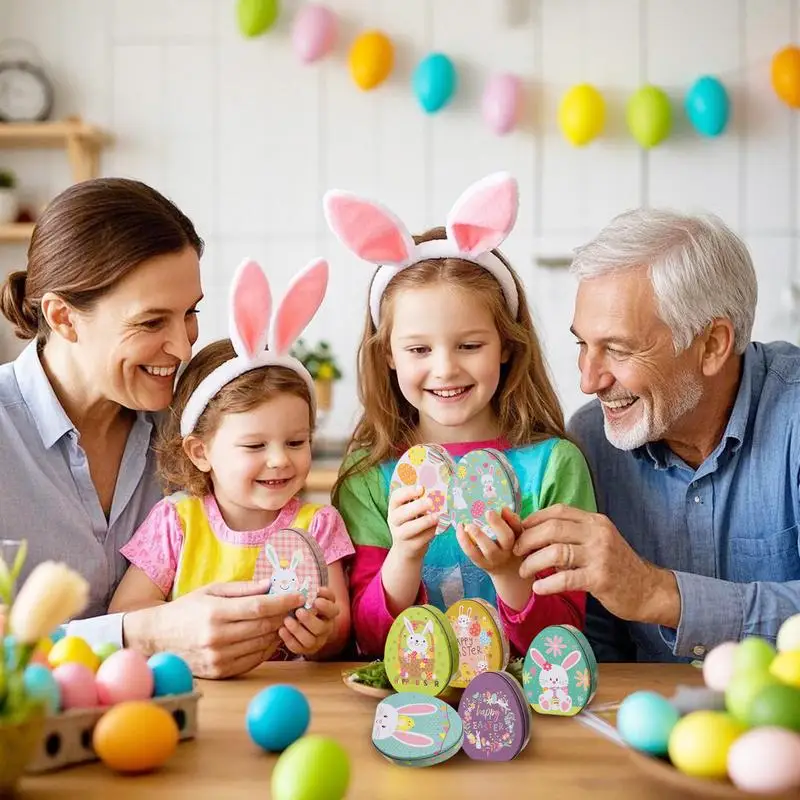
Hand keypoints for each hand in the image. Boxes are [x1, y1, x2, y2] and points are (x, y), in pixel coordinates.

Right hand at [122, 580, 304, 678]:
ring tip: (285, 619)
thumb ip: (243, 589)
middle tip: (296, 606)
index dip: (283, 601)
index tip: (299, 595)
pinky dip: (267, 648)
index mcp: (215, 613)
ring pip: (262, 644)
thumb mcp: (211, 591)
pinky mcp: (220, 672)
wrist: (157, 638)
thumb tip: (271, 584)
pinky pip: (254, 660)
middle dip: (284, 615)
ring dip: (278, 631)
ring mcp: (219, 658)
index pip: (259, 607)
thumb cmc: (187, 609)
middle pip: (264, 626)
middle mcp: (217, 637)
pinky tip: (270, 636)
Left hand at [279, 587, 339, 656]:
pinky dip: (289, 639)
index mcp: (328, 611)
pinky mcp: (306, 649)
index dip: (326, 605)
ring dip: (298, 630)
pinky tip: (281, 630)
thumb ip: (304, 590)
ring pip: (311, 640)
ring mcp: (317, 639)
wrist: (295, 621)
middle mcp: (326, 626)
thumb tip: (296, 586)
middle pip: (323, 627)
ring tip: (287, 620)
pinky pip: (299, 648)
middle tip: (299, 611)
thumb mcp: (304, 594)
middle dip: (310, 620)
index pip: (333, 608)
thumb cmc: (300, 603)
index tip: (316, 600)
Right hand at [388, 485, 439, 559]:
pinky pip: (420, 539)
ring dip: (424, 522)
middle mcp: (394, 520)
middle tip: (431, 502)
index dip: (407, 492)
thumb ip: (420, 501)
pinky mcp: (410, 546)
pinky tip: (441, 526)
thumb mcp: (411, 511)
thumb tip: (437, 492)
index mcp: (394, 508)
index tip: (421, 488)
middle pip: (401, 513)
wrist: (406, 549)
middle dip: (417, 506)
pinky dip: (432, 532)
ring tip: (437, 517)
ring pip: (409, 528)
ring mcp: (400, 535)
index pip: (395, 497)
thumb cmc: (412, 523)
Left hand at [456, 510, 518, 575]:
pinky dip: (463, 540)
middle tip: (488, 512)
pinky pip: (471, 553)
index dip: (511, 518)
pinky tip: (460, 527)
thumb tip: (504, 509)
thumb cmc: (510, 545)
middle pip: (506, 538)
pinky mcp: (480, 562)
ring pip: (488, 549)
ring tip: (469, 524)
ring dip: (478, 535)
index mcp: (517, 541)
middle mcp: (507, 551)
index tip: (503, 508)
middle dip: (497, 524)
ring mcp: (493, 559)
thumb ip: (512, 521)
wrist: (506, 568)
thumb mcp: (516, 534)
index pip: (518, 529)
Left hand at [511, 504, 679, 625]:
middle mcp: (598, 534)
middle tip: (516, 551)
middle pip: (553, 529)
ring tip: (524, 571)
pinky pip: (566, 578)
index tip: (520, 530)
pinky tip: (538, 588)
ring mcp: (600, 556)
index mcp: (595, 521)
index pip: (559, 511)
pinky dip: (547, 583)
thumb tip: (536, 533)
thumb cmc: (616, 565)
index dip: (534, 519)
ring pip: (556, 553)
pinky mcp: (600, 578)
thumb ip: (573, 535)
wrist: (647, 590)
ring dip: (533, 562)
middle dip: (528, 540)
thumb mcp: (598, 541)